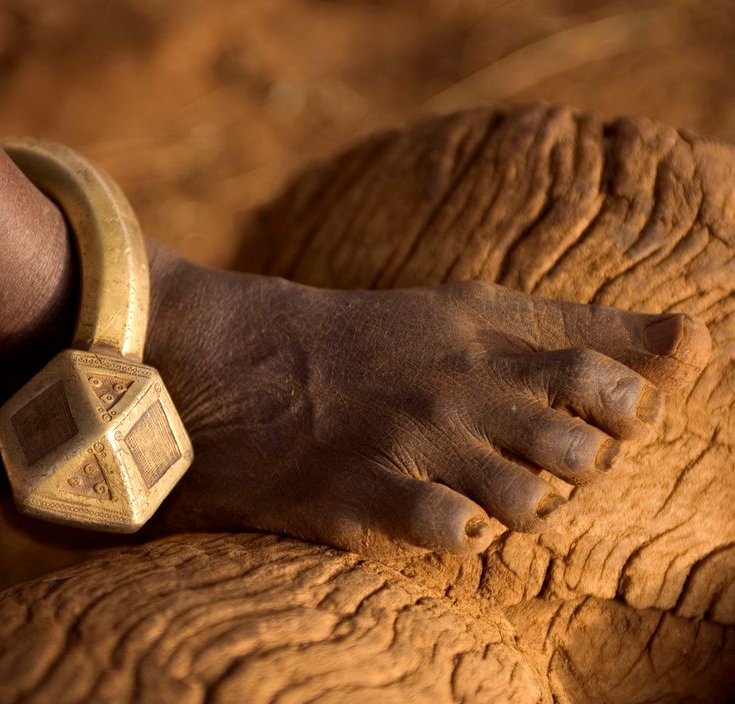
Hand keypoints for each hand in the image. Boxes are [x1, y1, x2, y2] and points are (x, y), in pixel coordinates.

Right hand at [142, 245, 710, 553]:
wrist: (248, 363)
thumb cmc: (377, 341)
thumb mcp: (479, 313)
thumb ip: (587, 329)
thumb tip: (700, 343)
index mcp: (492, 343)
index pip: (611, 384)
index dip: (620, 416)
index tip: (585, 420)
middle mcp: (463, 393)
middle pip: (583, 456)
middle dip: (572, 473)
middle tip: (522, 460)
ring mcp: (416, 444)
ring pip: (531, 506)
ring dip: (516, 511)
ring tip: (474, 491)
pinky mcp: (367, 496)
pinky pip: (456, 534)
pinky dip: (463, 536)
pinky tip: (436, 515)